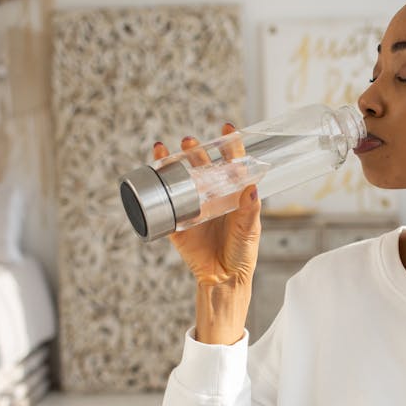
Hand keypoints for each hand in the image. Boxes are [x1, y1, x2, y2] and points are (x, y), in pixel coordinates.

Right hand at [152, 124, 260, 288]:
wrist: (222, 278)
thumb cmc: (241, 253)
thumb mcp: (249, 230)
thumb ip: (250, 210)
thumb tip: (252, 187)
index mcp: (232, 195)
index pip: (231, 164)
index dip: (229, 145)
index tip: (226, 127)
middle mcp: (211, 197)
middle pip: (202, 166)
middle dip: (195, 150)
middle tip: (190, 142)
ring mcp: (192, 207)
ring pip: (181, 179)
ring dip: (173, 162)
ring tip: (169, 150)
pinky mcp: (177, 222)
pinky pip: (164, 203)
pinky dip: (156, 187)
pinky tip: (153, 173)